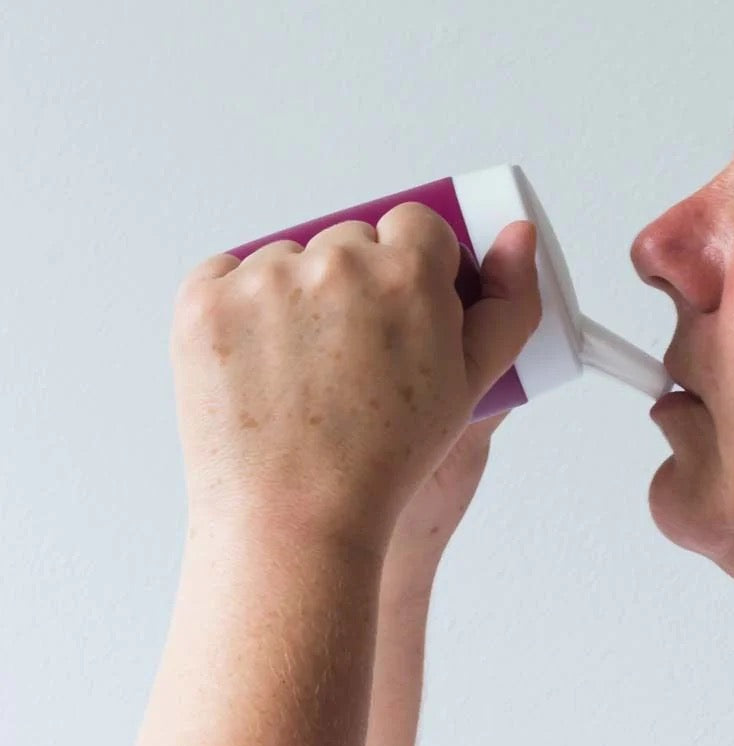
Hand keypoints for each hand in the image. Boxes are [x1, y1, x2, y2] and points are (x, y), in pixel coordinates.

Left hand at [170, 203, 540, 557]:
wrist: (295, 520)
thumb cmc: (387, 459)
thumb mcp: (472, 383)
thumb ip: (508, 304)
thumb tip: (517, 234)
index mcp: (408, 275)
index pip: (416, 224)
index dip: (414, 266)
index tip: (403, 310)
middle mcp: (335, 264)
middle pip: (351, 238)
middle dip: (356, 281)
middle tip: (354, 353)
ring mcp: (261, 281)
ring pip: (289, 257)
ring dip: (296, 292)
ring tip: (304, 367)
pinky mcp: (203, 303)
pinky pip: (224, 274)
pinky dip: (237, 305)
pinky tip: (258, 356)